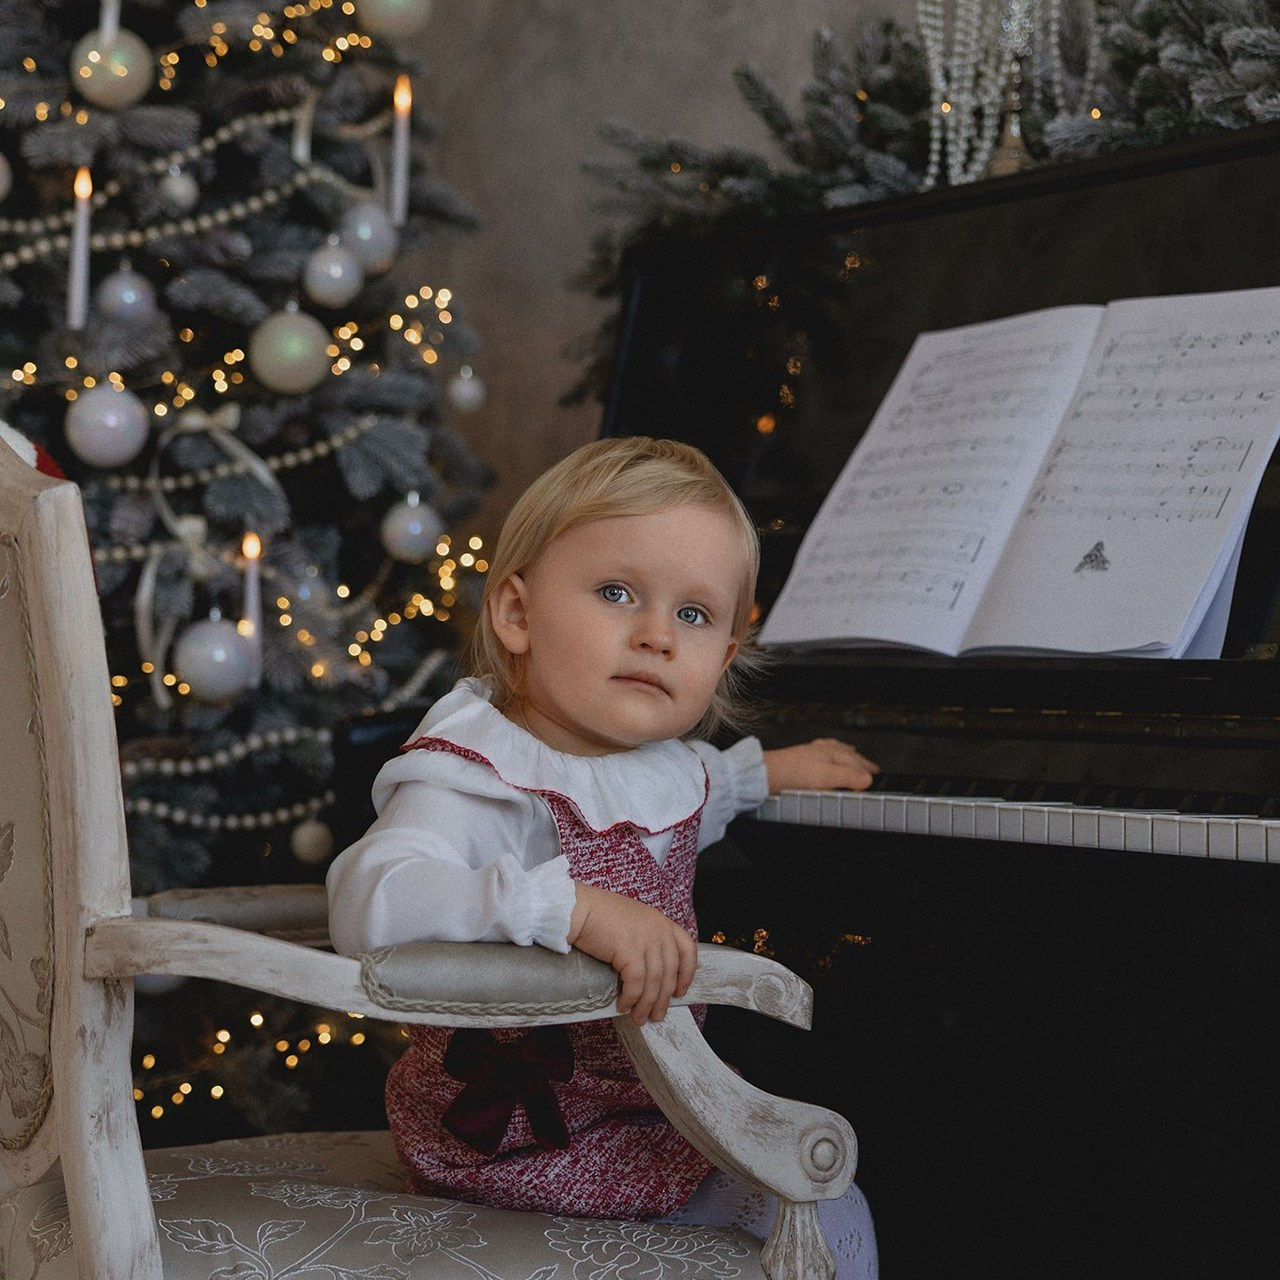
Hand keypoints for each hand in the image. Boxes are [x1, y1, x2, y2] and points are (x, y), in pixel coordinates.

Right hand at [567, 883, 697, 1025]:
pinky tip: (623, 1005)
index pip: (687, 949)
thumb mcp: (633, 922)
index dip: (687, 973)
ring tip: (639, 1017)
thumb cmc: (599, 914)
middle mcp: (658, 931)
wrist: (579, 907)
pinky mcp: (630, 951)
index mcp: (662, 922)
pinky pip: (636, 983)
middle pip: (670, 972)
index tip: (679, 991)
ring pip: (654, 982)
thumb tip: (646, 972)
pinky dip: (631, 998)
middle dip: (663, 999)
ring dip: (646, 1004)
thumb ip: (645, 939)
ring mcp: (646, 940)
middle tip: (656, 1015)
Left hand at [763, 737, 879, 792]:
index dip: (867, 772)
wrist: (766, 774)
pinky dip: (830, 753)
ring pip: (834, 750)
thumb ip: (848, 777)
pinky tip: (825, 756)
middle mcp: (822, 750)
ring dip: (847, 754)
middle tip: (873, 768)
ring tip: (854, 756)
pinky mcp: (799, 759)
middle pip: (847, 754)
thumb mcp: (826, 777)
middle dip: (861, 761)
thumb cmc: (792, 774)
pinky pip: (821, 752)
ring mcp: (810, 753)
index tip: (876, 779)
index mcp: (832, 754)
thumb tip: (867, 779)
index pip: (856, 762)